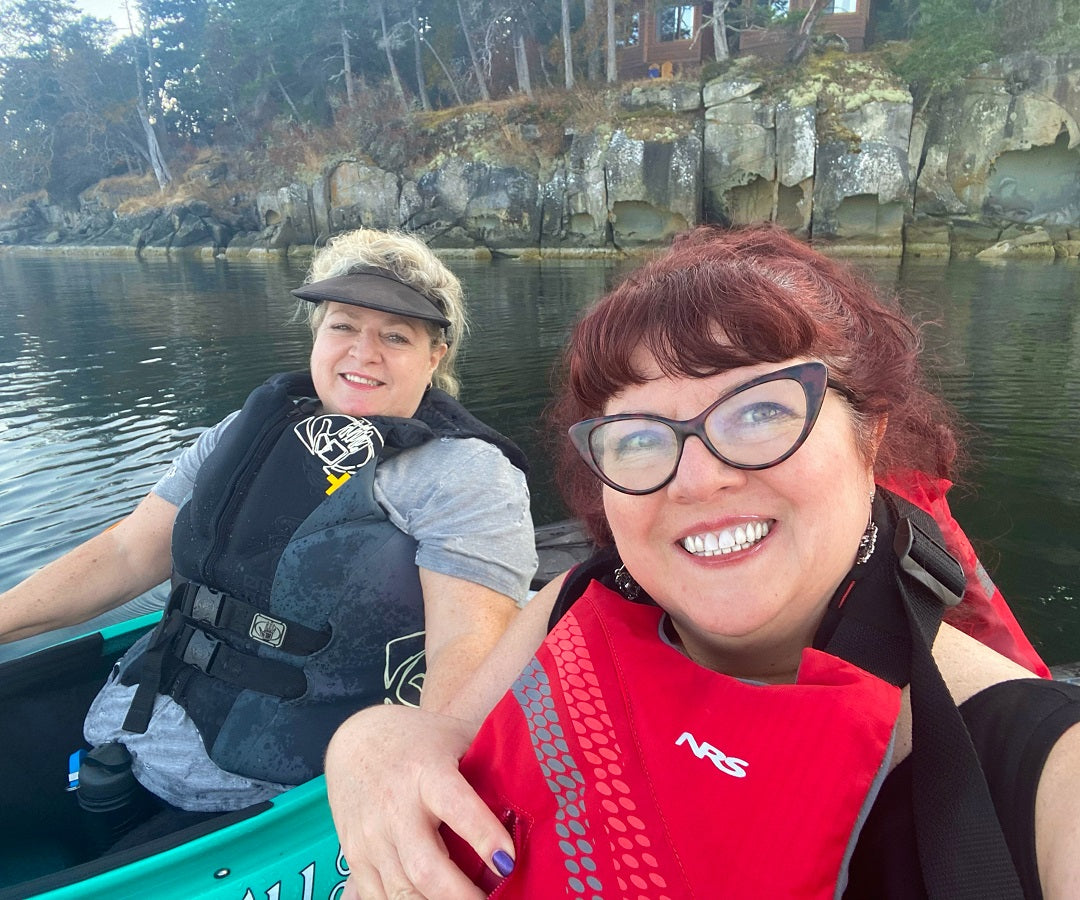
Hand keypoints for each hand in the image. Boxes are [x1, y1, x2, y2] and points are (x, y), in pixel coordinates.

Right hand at [326, 705, 513, 899]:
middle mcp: (395, 807)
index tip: (509, 862)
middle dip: (462, 897)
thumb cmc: (419, 740)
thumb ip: (492, 760)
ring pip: (403, 892)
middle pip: (426, 867)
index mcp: (425, 771)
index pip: (456, 806)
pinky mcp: (356, 858)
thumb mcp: (456, 737)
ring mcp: (371, 837)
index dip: (483, 836)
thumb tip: (542, 786)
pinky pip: (380, 899)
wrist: (355, 742)